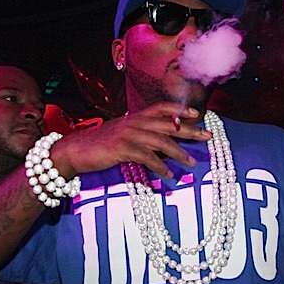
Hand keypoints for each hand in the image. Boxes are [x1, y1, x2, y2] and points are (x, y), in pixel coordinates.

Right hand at [52, 102, 211, 178]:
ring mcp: (129, 135)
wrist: (76, 150)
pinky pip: (147, 157)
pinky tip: (169, 175)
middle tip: (207, 137)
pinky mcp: (122, 149)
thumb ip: (141, 135)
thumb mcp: (122, 133)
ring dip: (179, 153)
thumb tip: (162, 146)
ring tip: (191, 163)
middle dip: (190, 130)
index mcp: (135, 117)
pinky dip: (160, 167)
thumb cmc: (100, 144)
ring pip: (161, 141)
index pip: (162, 108)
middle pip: (168, 124)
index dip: (180, 110)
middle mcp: (134, 122)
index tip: (197, 114)